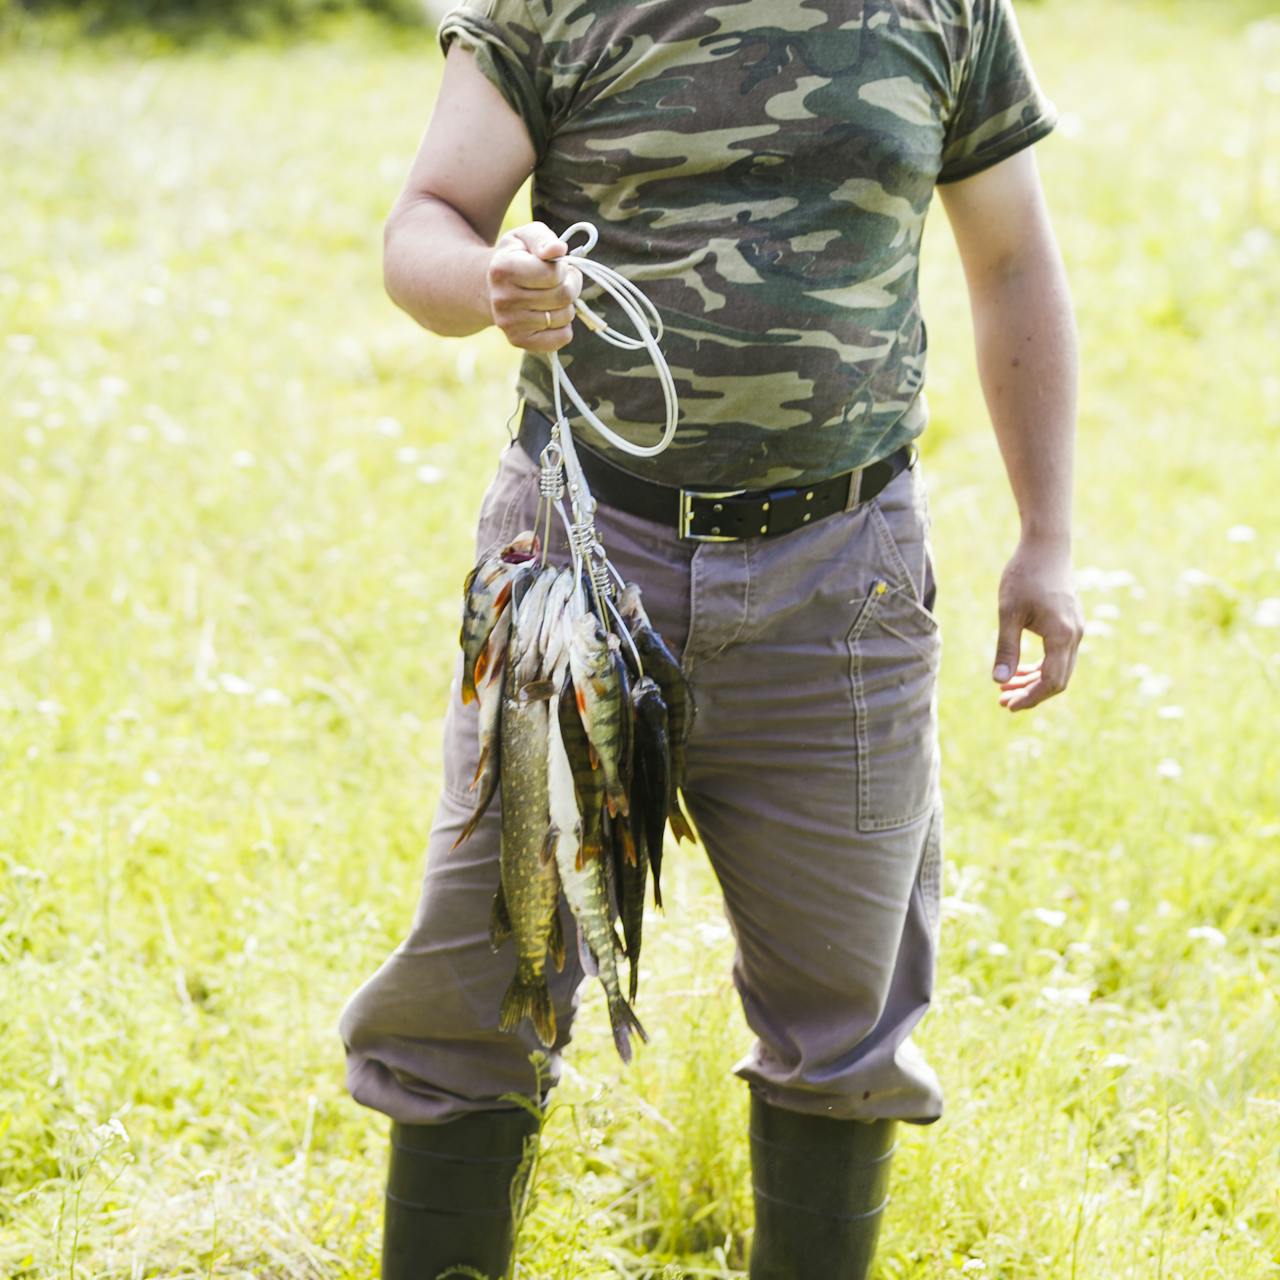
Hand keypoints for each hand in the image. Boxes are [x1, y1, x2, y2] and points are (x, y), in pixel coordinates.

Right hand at [486, 221, 582, 352]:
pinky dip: (564, 326)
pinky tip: (550, 314)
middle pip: (563, 296)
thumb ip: (543, 239)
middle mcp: (502, 299)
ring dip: (566, 305)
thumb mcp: (526, 237)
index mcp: (503, 269)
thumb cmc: (517, 258)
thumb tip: (558, 250)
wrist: (491, 286)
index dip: (563, 267)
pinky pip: (562, 338)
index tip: (557, 265)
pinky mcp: (518, 341)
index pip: (554, 274)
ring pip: (565, 317)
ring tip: (551, 296)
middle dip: (570, 285)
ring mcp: (508, 324)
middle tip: (560, 280)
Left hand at [991, 537, 1083, 710]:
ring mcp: (1075, 629)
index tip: (1007, 705)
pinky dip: (1039, 666)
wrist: (1046, 546)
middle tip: (1003, 702)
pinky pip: (1058, 654)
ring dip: (1033, 681)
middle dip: (1031, 694)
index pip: (1051, 681)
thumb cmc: (1024, 575)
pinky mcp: (1070, 623)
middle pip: (1058, 679)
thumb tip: (999, 682)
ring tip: (1005, 689)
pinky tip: (1018, 669)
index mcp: (1061, 636)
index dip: (1031, 698)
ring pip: (1058, 668)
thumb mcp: (1009, 613)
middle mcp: (1074, 635)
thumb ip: (1006, 649)